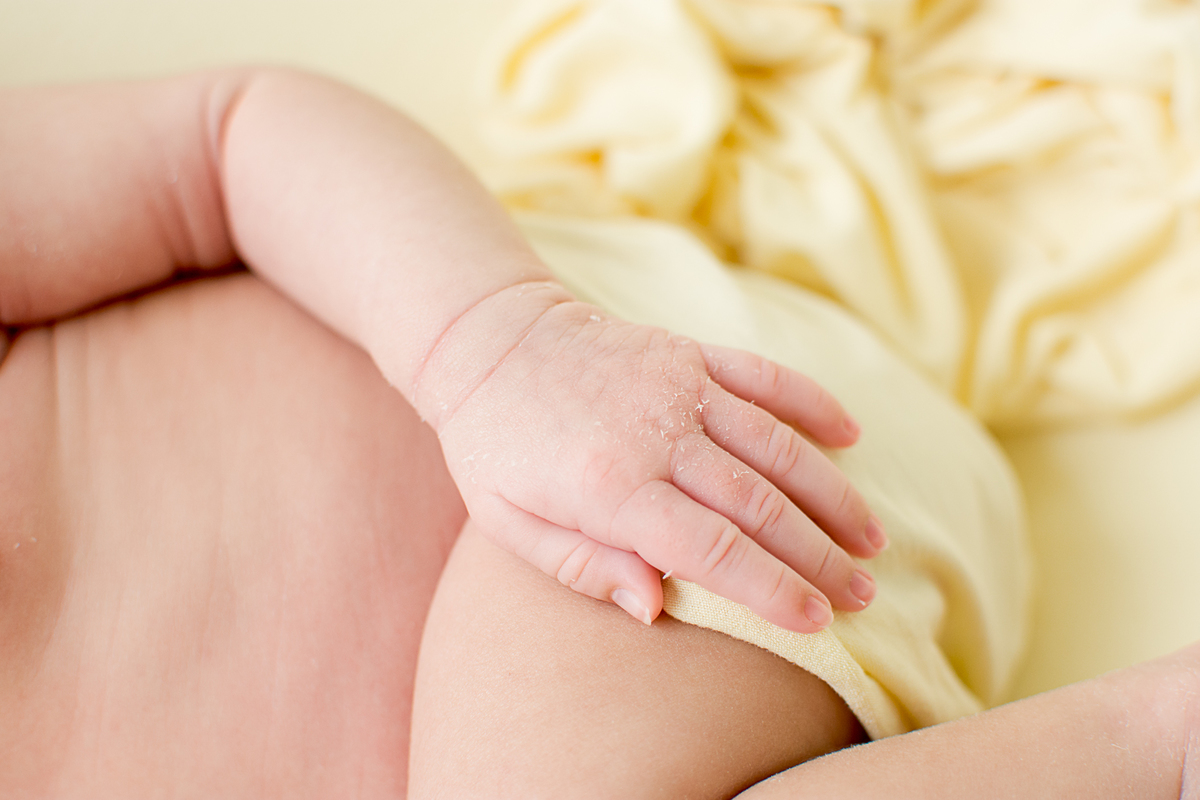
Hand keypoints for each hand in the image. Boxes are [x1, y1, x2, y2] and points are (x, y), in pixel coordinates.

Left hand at [419, 283, 886, 633]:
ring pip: (778, 445)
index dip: (772, 588)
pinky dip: (813, 404)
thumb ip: (583, 568)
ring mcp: (680, 385)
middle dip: (819, 556)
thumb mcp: (508, 523)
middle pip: (760, 504)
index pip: (712, 548)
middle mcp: (658, 434)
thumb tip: (656, 609)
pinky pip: (766, 376)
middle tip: (863, 596)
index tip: (819, 621)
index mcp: (611, 486)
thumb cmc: (495, 446)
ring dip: (831, 495)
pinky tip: (851, 437)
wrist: (489, 340)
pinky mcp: (690, 352)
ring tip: (871, 541)